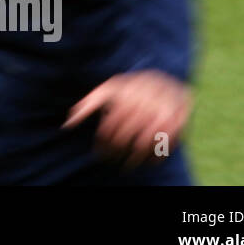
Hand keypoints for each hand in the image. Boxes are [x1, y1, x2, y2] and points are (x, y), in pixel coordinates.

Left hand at [64, 70, 191, 167]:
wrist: (166, 78)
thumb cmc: (131, 87)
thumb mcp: (108, 89)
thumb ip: (87, 105)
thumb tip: (66, 125)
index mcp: (123, 98)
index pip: (109, 129)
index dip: (103, 144)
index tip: (99, 153)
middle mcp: (141, 106)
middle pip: (124, 139)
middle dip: (115, 153)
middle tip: (111, 161)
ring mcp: (160, 115)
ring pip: (143, 145)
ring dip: (134, 160)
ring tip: (127, 166)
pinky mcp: (177, 122)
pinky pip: (164, 145)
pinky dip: (156, 157)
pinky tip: (148, 162)